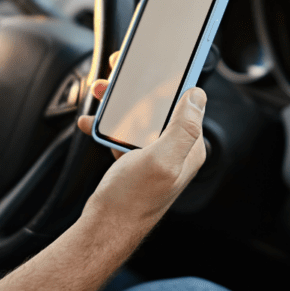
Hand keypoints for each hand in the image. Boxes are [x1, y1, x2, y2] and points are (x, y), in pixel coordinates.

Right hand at [76, 52, 207, 227]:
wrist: (104, 229)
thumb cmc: (131, 201)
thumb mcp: (160, 160)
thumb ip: (183, 128)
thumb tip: (197, 95)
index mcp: (189, 148)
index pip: (186, 102)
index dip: (170, 78)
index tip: (156, 61)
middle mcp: (175, 150)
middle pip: (160, 105)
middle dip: (138, 87)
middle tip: (118, 73)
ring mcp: (154, 156)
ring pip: (139, 115)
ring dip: (119, 102)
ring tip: (101, 94)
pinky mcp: (135, 161)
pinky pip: (122, 132)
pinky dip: (107, 124)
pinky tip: (92, 122)